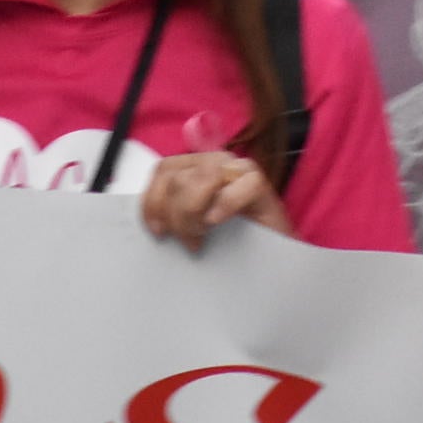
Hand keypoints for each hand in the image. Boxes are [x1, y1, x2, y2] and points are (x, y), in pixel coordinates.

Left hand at [141, 151, 292, 252]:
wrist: (271, 260)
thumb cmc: (230, 244)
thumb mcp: (192, 225)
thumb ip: (173, 212)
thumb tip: (152, 218)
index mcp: (197, 167)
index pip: (164, 170)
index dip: (153, 200)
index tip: (157, 230)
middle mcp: (217, 162)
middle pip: (178, 178)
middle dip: (176, 215)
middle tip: (189, 241)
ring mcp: (240, 170)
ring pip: (202, 178)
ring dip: (195, 213)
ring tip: (203, 236)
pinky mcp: (259, 184)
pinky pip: (237, 186)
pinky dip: (225, 204)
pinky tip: (217, 222)